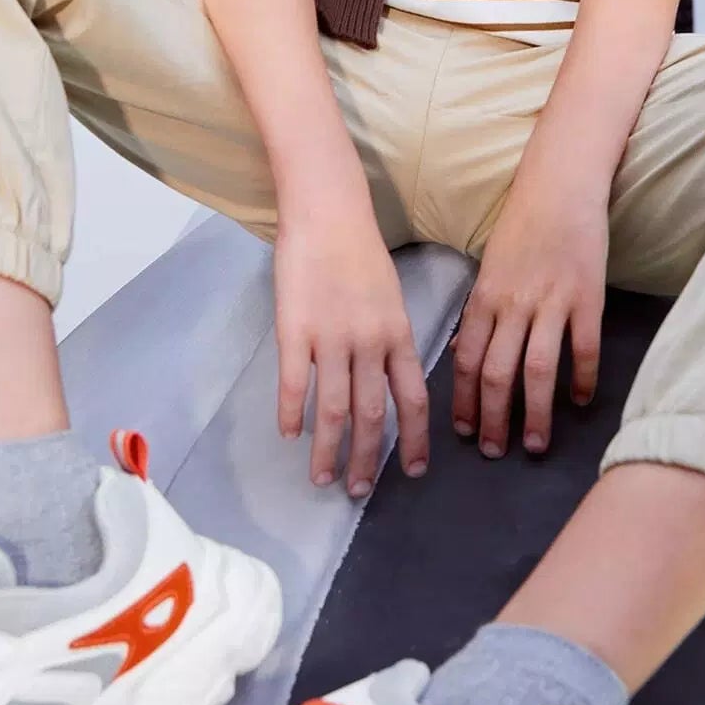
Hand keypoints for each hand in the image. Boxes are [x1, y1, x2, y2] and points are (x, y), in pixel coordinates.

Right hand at [273, 209, 428, 495]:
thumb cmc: (360, 251)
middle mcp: (369, 343)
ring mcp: (330, 338)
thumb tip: (392, 379)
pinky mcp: (293, 330)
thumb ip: (391, 340)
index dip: (415, 440)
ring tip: (323, 478)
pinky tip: (289, 434)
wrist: (328, 213)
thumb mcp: (391, 297)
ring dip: (329, 450)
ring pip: (334, 409)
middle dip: (369, 459)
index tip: (414, 471)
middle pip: (373, 415)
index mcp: (398, 335)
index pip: (413, 399)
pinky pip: (294, 383)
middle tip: (360, 491)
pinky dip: (291, 413)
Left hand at [453, 177, 607, 457]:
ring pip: (537, 370)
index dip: (462, 400)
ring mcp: (551, 302)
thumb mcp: (490, 266)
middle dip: (492, 418)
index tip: (463, 430)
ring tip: (534, 443)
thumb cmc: (522, 225)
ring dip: (534, 413)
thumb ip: (483, 309)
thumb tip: (470, 349)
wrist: (559, 187)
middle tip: (494, 451)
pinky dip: (581, 380)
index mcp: (484, 297)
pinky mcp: (588, 298)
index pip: (465, 359)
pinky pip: (583, 349)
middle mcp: (513, 304)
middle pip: (496, 373)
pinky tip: (581, 401)